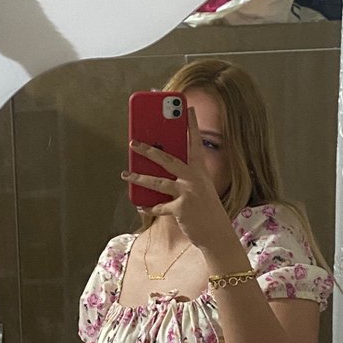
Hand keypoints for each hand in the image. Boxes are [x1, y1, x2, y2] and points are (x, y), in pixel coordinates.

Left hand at [123, 106, 225, 250]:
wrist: (217, 234)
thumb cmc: (206, 210)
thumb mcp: (200, 188)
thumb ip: (184, 177)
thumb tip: (158, 168)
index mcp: (200, 171)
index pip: (195, 143)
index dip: (191, 125)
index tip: (187, 108)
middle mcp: (194, 179)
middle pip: (168, 159)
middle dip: (148, 150)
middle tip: (132, 142)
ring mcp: (188, 193)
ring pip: (158, 182)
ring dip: (139, 178)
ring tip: (125, 174)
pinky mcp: (181, 209)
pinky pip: (159, 206)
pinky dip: (149, 207)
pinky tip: (141, 205)